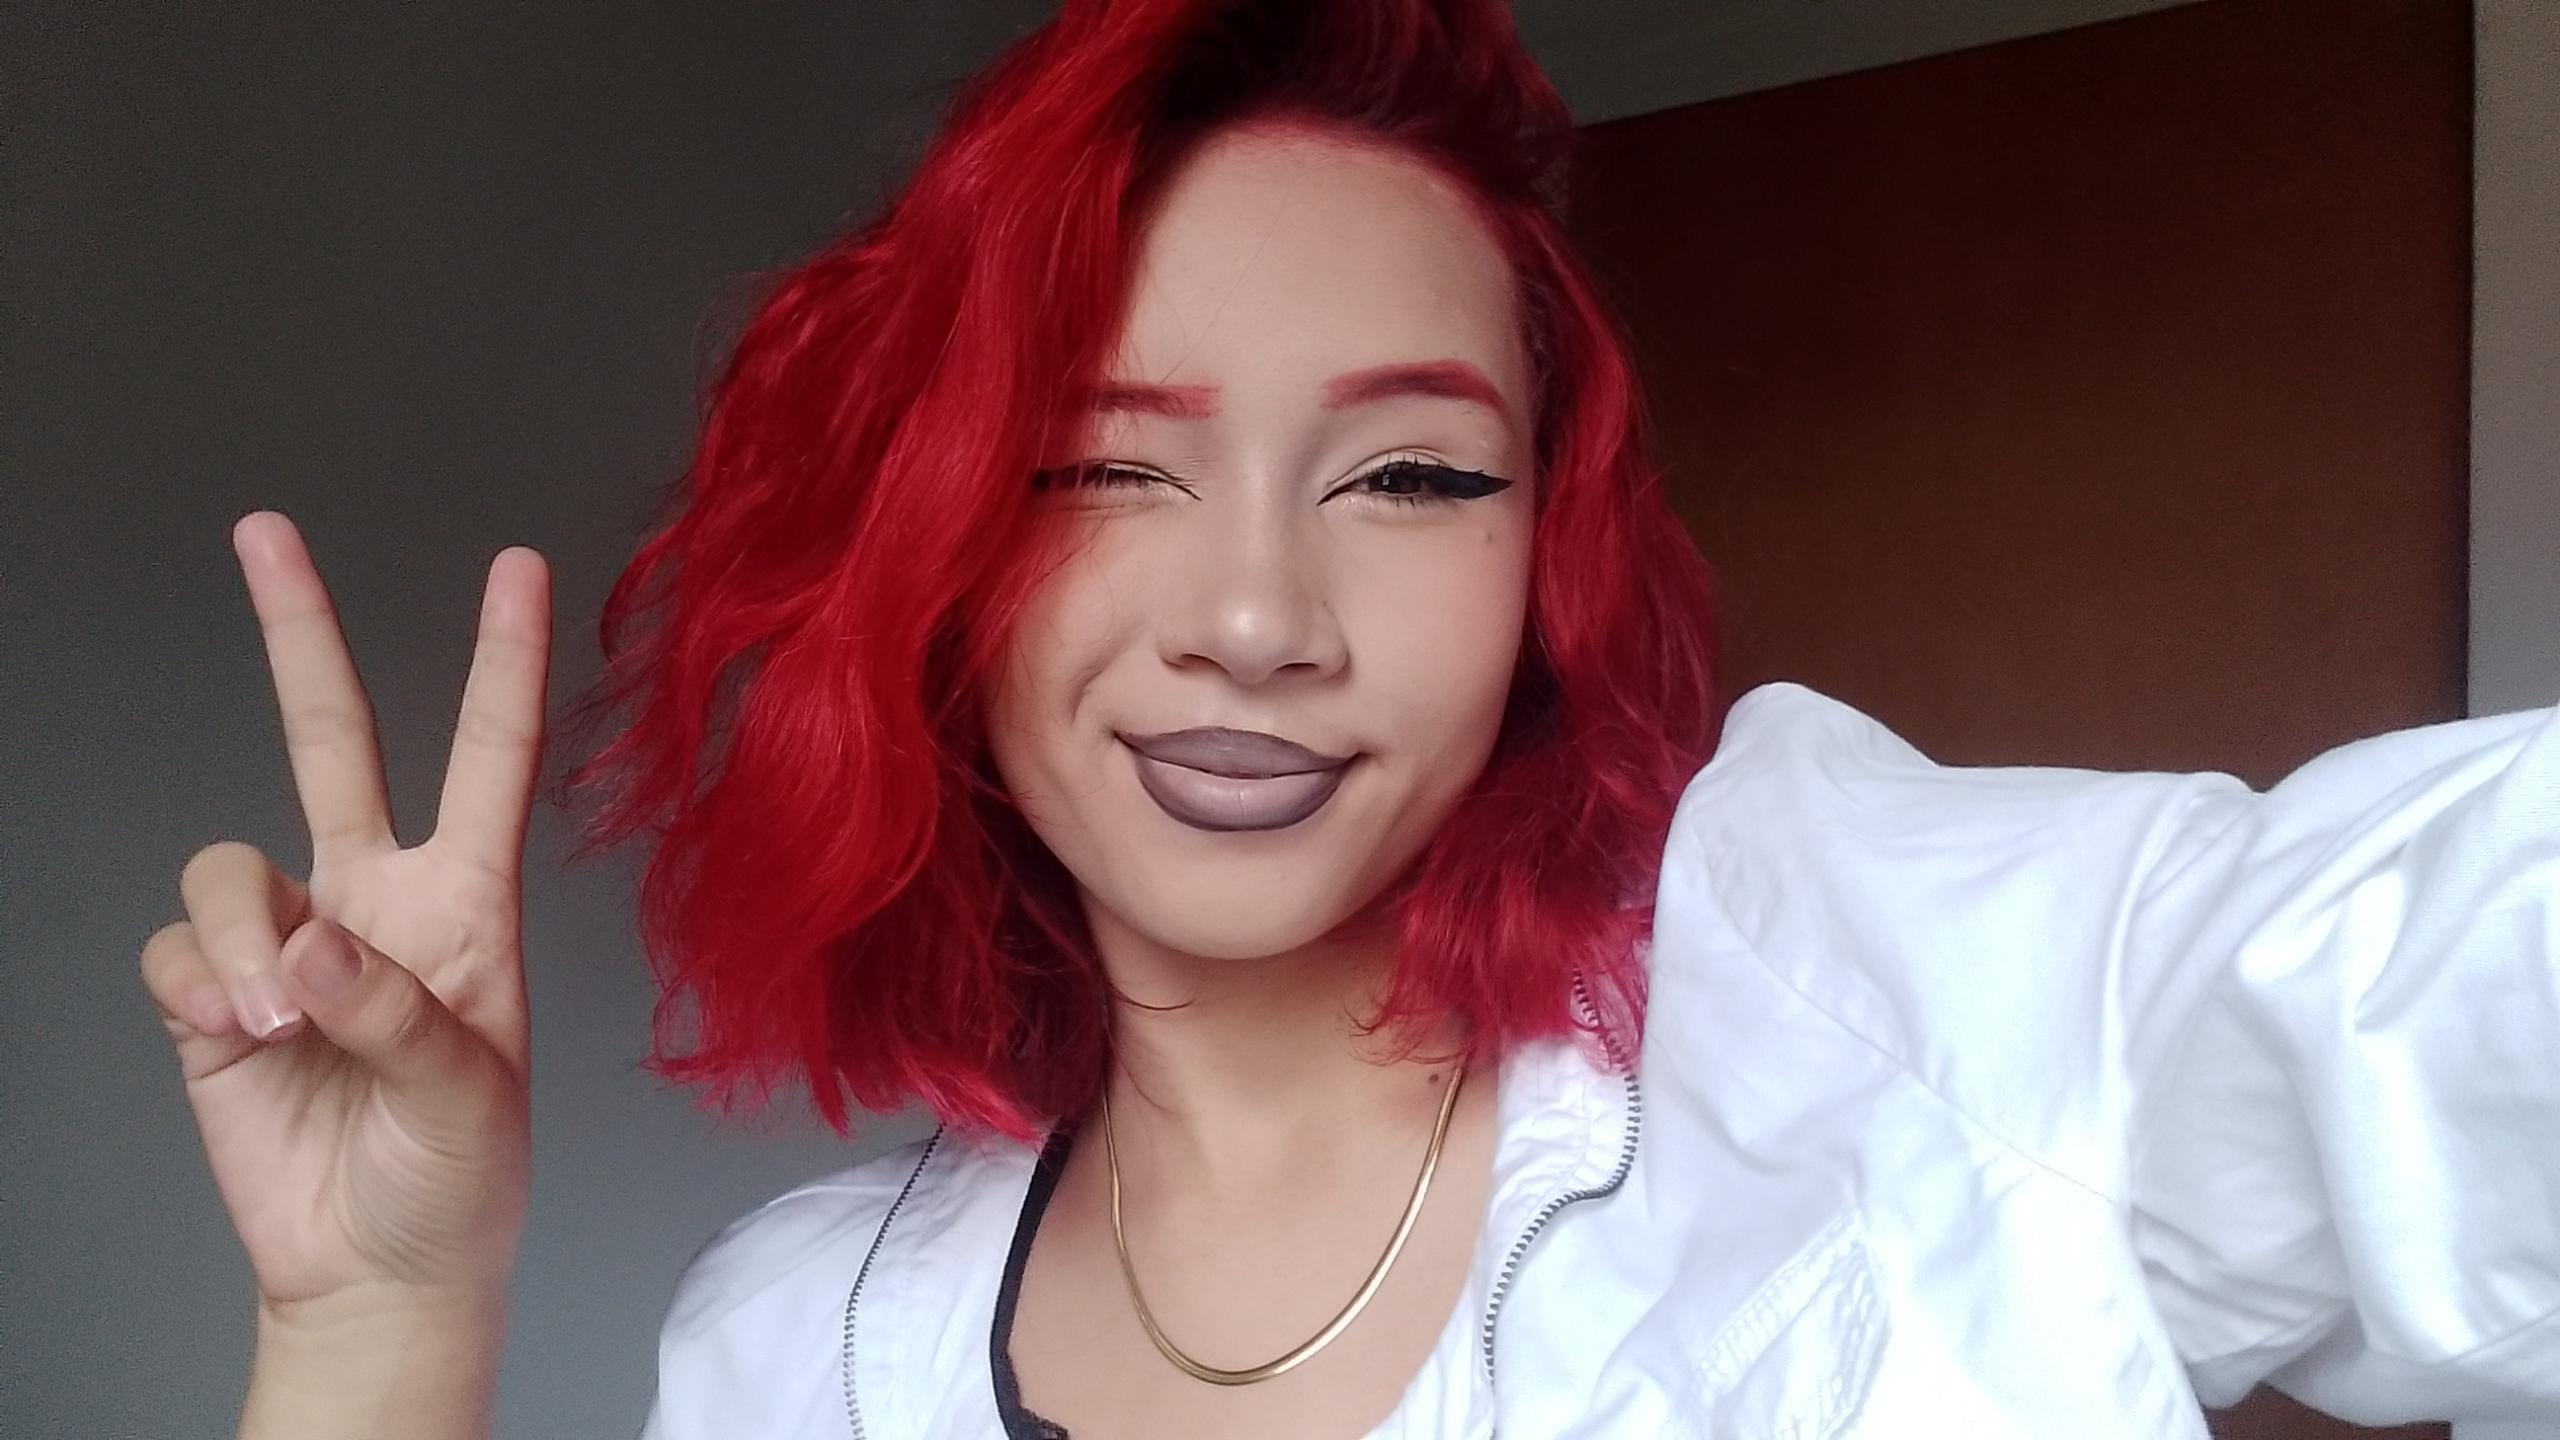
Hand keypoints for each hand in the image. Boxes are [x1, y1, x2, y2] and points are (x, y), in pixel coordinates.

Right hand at [142, 511, 549, 1315]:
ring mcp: (291, 941)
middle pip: (331, 739)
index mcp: (467, 905)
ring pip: (231, 864)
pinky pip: (180, 945)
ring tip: (276, 1024)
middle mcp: (375, 900)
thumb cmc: (458, 1179)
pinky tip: (235, 1037)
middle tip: (266, 531)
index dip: (503, 663)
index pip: (489, 760)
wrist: (377, 1269)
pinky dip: (200, 984)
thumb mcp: (468, 1096)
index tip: (518, 566)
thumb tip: (306, 949)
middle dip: (299, 634)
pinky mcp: (216, 993)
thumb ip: (394, 1011)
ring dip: (244, 937)